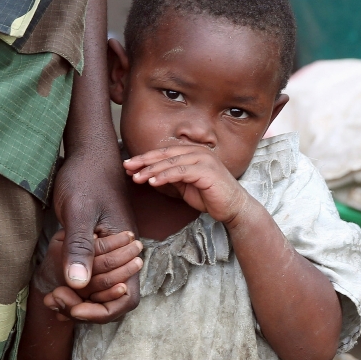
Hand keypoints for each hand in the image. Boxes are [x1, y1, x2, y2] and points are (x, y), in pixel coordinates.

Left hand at [52, 146, 139, 318]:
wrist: (88, 154)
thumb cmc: (86, 176)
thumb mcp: (79, 210)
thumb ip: (80, 246)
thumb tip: (77, 284)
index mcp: (127, 249)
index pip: (126, 298)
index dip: (102, 312)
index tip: (74, 308)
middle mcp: (122, 256)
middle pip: (111, 300)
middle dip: (83, 309)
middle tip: (53, 301)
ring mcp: (108, 253)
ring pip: (99, 292)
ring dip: (77, 301)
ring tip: (51, 299)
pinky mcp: (95, 248)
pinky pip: (89, 277)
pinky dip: (73, 288)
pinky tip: (54, 287)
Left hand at [124, 145, 249, 224]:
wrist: (233, 207)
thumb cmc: (210, 196)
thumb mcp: (186, 184)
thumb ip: (172, 176)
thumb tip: (150, 173)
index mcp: (193, 152)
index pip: (165, 153)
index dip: (146, 158)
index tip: (129, 165)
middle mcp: (198, 151)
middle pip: (165, 154)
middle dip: (144, 161)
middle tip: (127, 166)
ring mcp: (204, 159)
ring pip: (171, 162)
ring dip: (151, 170)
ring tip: (136, 177)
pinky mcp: (207, 171)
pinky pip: (180, 172)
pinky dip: (165, 176)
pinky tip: (152, 182)